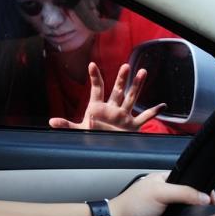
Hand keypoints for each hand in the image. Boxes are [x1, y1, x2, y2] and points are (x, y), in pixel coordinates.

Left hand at [49, 62, 164, 131]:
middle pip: (118, 90)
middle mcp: (112, 109)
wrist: (103, 150)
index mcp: (98, 108)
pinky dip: (153, 112)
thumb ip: (67, 126)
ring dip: (137, 86)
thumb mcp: (79, 131)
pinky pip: (144, 118)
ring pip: (132, 98)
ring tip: (143, 72)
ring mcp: (123, 116)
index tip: (91, 65)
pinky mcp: (132, 126)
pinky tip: (162, 105)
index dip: (94, 78)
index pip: (97, 89)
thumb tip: (52, 121)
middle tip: (126, 65)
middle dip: (122, 79)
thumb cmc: (91, 137)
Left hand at [109, 172, 213, 215]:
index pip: (189, 180)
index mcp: (164, 180)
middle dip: (198, 203)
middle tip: (209, 208)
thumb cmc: (131, 204)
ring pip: (186, 211)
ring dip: (191, 215)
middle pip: (190, 197)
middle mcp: (166, 193)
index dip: (201, 188)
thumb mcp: (159, 192)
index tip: (211, 197)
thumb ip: (182, 192)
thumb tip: (204, 196)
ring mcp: (166, 208)